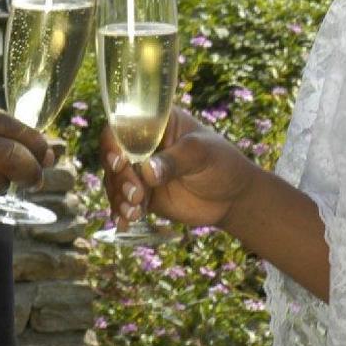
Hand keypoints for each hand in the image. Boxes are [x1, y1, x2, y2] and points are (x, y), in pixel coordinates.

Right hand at [100, 108, 256, 231]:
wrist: (232, 198)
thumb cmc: (222, 163)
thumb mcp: (202, 154)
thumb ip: (176, 160)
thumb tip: (147, 171)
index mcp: (156, 123)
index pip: (124, 125)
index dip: (114, 141)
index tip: (119, 161)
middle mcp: (143, 144)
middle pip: (113, 154)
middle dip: (119, 177)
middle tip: (137, 194)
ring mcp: (140, 169)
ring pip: (115, 180)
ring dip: (119, 197)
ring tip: (135, 212)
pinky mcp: (142, 193)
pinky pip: (122, 200)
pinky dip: (121, 211)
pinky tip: (125, 222)